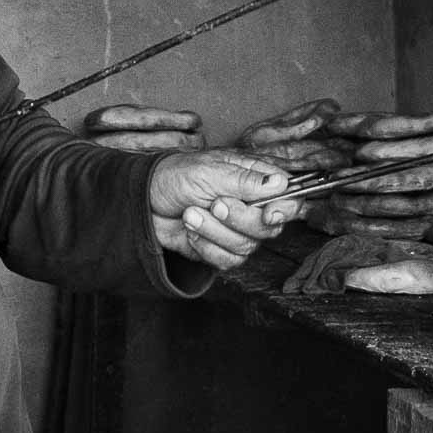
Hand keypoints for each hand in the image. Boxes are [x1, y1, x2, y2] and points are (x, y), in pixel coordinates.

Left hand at [148, 149, 295, 271]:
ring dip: (214, 231)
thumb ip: (245, 180)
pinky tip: (191, 231)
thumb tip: (280, 182)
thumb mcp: (208, 171)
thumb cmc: (175, 176)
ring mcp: (237, 230)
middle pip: (269, 227)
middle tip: (214, 204)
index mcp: (254, 180)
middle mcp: (251, 206)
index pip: (288, 197)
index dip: (284, 209)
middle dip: (239, 219)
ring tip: (191, 213)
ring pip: (246, 246)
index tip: (269, 214)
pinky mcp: (221, 249)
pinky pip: (227, 260)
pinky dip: (206, 247)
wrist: (144, 201)